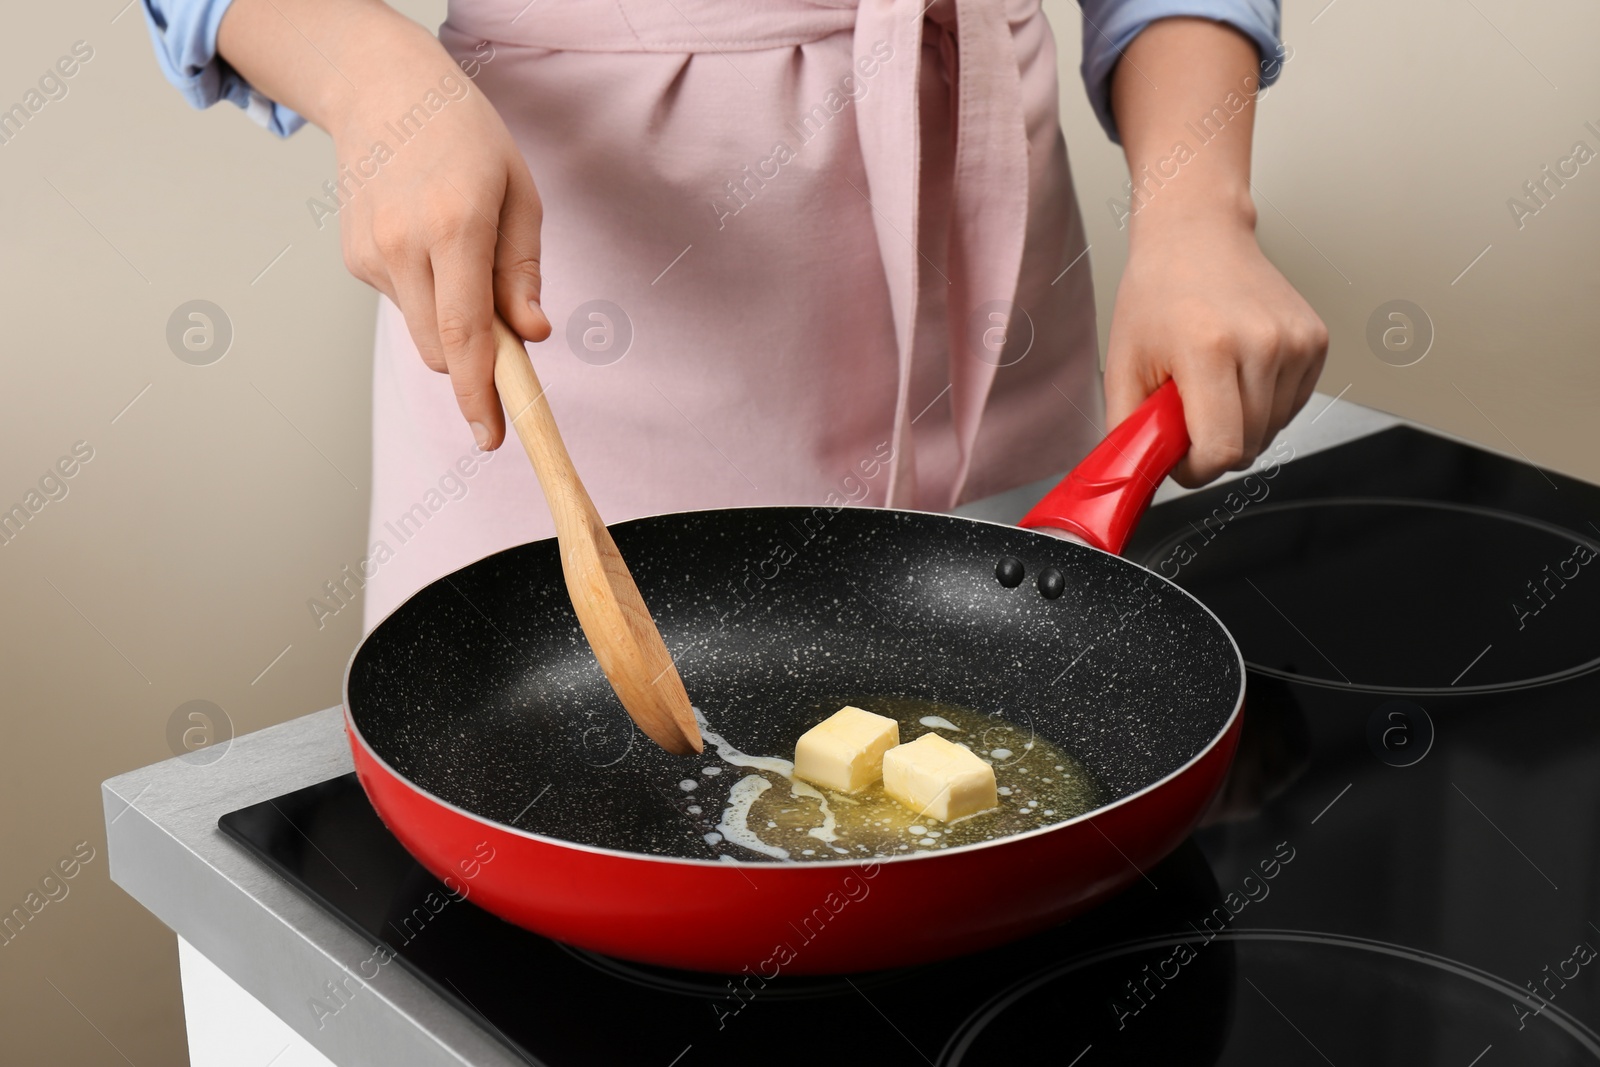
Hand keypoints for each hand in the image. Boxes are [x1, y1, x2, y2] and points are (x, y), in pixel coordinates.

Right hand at [327, 25, 549, 449]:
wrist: (382, 90)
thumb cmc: (466, 139)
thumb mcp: (519, 193)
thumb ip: (523, 272)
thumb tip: (531, 337)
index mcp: (455, 225)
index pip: (466, 334)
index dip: (479, 393)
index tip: (491, 436)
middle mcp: (404, 244)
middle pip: (443, 349)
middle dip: (477, 363)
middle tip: (508, 335)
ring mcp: (370, 255)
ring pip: (424, 333)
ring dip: (453, 324)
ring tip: (464, 257)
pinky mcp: (353, 260)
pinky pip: (406, 305)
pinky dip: (428, 295)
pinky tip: (428, 241)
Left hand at [1103, 213, 1326, 486]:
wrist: (1197, 236)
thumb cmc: (1159, 293)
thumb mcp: (1122, 364)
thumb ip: (1129, 430)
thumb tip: (1136, 476)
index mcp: (1210, 348)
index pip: (1223, 449)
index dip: (1197, 469)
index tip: (1180, 458)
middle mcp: (1263, 342)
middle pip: (1249, 446)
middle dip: (1214, 447)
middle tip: (1187, 412)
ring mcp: (1297, 341)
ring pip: (1273, 430)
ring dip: (1241, 425)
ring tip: (1212, 383)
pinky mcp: (1317, 341)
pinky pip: (1291, 406)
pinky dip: (1264, 405)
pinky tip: (1239, 372)